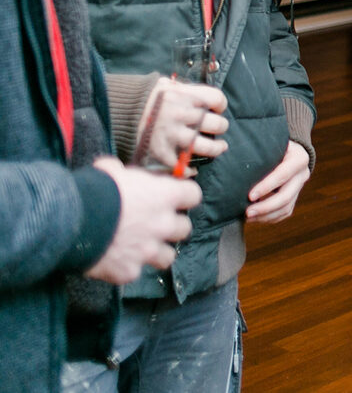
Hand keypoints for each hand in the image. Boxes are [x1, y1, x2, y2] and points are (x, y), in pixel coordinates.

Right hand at [85, 157, 199, 284]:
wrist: (68, 222)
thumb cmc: (93, 191)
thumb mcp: (110, 170)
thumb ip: (123, 173)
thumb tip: (117, 171)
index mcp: (165, 196)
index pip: (193, 195)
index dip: (183, 196)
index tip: (173, 196)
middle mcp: (163, 225)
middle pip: (184, 228)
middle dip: (171, 226)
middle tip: (153, 223)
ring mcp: (148, 251)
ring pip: (168, 256)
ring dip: (157, 251)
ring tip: (140, 246)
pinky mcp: (129, 271)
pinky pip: (135, 271)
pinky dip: (127, 267)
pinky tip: (113, 259)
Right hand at [139, 78, 227, 174]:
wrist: (114, 112)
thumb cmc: (142, 99)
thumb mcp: (164, 86)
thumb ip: (184, 90)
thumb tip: (199, 95)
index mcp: (184, 96)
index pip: (216, 99)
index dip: (220, 104)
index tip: (217, 108)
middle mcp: (181, 116)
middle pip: (217, 124)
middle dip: (220, 127)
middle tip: (218, 128)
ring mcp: (173, 136)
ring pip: (208, 147)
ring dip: (216, 148)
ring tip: (219, 148)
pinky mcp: (162, 153)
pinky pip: (184, 166)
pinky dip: (190, 169)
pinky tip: (192, 167)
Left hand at [246, 141, 310, 223]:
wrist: (288, 149)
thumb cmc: (273, 145)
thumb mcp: (271, 143)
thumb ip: (260, 150)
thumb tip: (232, 156)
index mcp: (299, 158)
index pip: (283, 175)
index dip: (267, 187)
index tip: (250, 196)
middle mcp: (302, 174)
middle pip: (286, 196)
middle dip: (265, 206)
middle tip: (247, 212)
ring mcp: (300, 187)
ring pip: (286, 207)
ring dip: (266, 215)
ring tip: (248, 217)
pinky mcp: (295, 197)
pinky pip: (285, 212)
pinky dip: (270, 218)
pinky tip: (255, 218)